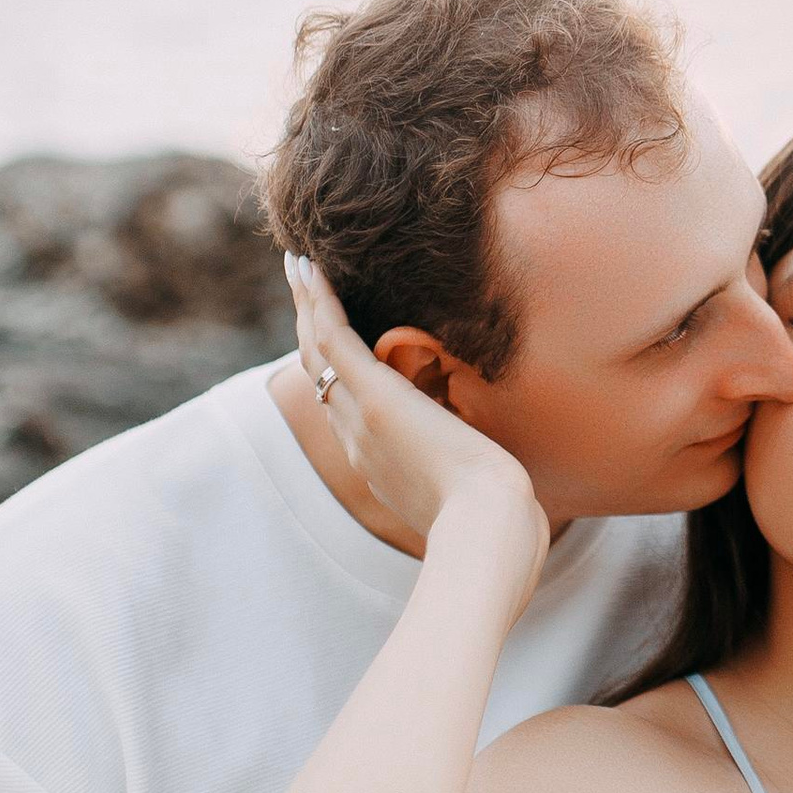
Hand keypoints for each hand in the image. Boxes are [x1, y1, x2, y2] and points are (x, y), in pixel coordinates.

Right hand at [286, 253, 544, 560]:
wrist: (487, 529)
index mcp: (377, 464)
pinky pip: (333, 340)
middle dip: (308, 328)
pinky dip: (318, 302)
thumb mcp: (474, 495)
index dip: (333, 370)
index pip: (343, 407)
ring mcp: (359, 419)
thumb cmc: (495, 522)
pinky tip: (310, 269)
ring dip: (305, 304)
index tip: (330, 337)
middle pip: (318, 375)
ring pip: (316, 351)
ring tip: (297, 263)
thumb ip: (471, 478)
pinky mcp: (374, 399)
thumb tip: (495, 474)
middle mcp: (356, 442)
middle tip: (301, 286)